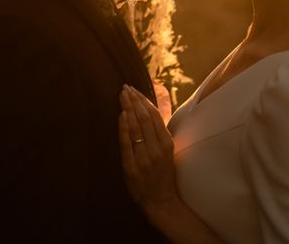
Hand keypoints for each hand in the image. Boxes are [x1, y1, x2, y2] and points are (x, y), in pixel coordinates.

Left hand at [118, 85, 179, 217]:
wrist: (160, 200)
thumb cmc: (163, 174)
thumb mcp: (167, 151)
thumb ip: (159, 133)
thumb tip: (150, 110)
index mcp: (167, 144)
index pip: (155, 116)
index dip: (144, 101)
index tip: (135, 90)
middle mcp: (156, 149)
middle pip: (144, 118)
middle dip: (134, 100)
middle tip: (125, 87)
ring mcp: (144, 158)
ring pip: (136, 127)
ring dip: (128, 108)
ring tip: (122, 95)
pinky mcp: (132, 167)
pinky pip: (127, 143)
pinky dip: (124, 127)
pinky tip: (121, 115)